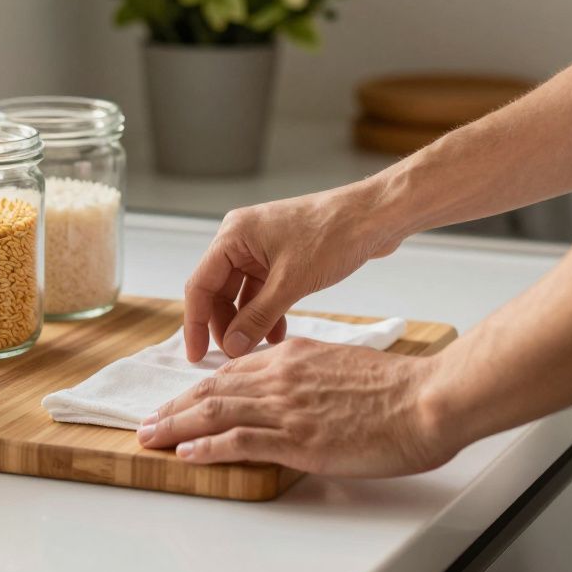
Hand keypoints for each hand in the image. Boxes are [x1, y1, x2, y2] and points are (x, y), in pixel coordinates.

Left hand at [136, 338, 458, 476]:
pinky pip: (240, 441)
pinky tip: (187, 452)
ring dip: (177, 426)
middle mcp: (281, 377)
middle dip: (175, 408)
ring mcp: (286, 408)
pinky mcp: (297, 438)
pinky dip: (208, 447)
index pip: (231, 371)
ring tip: (151, 436)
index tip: (180, 400)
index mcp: (292, 356)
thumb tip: (293, 388)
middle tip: (149, 422)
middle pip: (213, 391)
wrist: (424, 400)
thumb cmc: (396, 387)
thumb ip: (309, 373)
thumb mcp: (341, 364)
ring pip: (216, 413)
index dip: (199, 388)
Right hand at [184, 184, 403, 360]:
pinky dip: (266, 311)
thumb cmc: (334, 235)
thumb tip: (231, 346)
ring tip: (255, 348)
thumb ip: (257, 317)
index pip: (200, 285)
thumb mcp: (291, 283)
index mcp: (233, 235)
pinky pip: (263, 289)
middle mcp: (242, 239)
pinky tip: (276, 334)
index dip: (196, 323)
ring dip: (247, 321)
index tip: (195, 354)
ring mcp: (262, 247)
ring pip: (242, 293)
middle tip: (232, 356)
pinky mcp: (281, 255)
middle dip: (225, 324)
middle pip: (219, 290)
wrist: (376, 216)